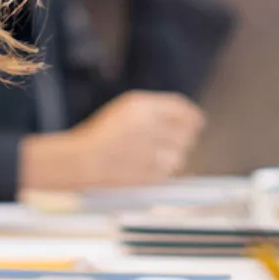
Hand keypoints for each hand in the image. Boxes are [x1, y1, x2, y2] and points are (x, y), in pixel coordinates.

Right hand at [23, 91, 205, 190]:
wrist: (83, 161)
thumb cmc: (102, 135)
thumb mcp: (127, 110)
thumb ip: (158, 110)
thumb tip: (192, 119)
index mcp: (142, 106)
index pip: (182, 108)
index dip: (192, 116)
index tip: (196, 122)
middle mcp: (150, 126)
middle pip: (187, 132)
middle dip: (181, 138)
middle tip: (165, 142)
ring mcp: (152, 150)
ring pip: (181, 154)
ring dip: (172, 156)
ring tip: (150, 155)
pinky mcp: (152, 173)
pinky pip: (170, 172)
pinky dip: (163, 170)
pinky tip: (145, 166)